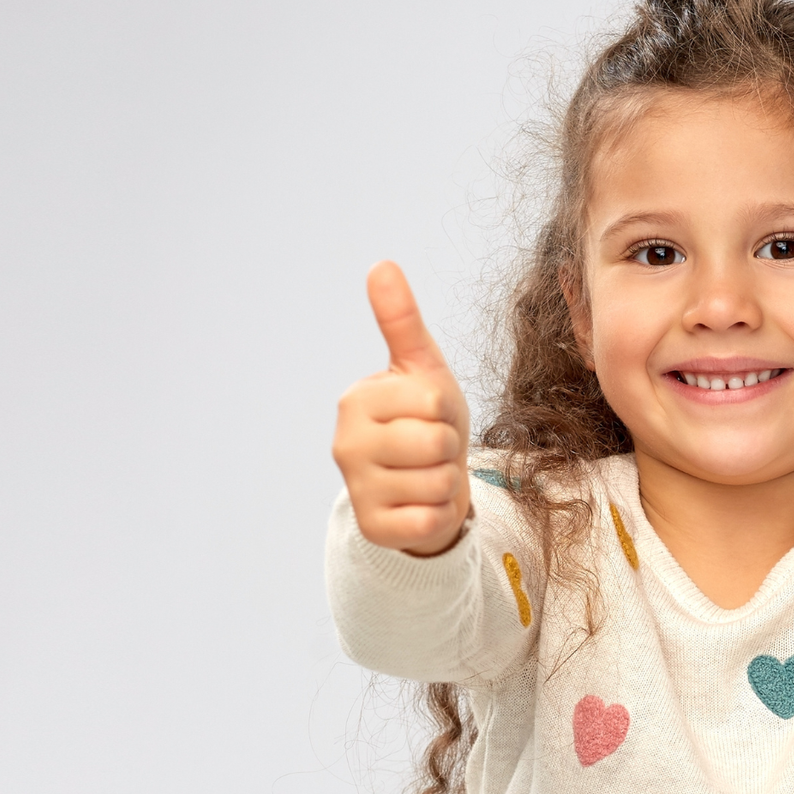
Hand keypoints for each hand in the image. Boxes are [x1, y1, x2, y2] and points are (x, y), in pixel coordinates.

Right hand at [332, 261, 471, 555]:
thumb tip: (381, 265)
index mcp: (356, 400)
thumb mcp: (422, 369)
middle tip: (431, 449)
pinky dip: (440, 514)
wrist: (426, 484)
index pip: (432, 401)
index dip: (446, 411)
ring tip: (427, 475)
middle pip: (436, 441)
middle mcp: (345, 445)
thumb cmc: (426, 420)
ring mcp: (355, 489)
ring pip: (438, 482)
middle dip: (448, 447)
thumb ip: (402, 321)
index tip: (428, 417)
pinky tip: (422, 506)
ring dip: (446, 481)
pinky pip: (431, 519)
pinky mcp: (373, 528)